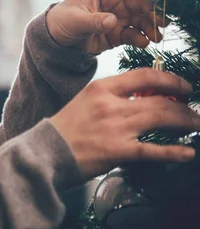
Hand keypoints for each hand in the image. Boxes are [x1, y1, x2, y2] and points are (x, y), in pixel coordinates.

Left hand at [46, 0, 165, 53]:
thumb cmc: (62, 21)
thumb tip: (112, 21)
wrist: (56, 40)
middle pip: (143, 2)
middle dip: (154, 11)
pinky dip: (141, 39)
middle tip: (163, 22)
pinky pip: (135, 34)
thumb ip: (94, 20)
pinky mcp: (118, 33)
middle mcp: (116, 1)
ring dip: (152, 27)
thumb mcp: (75, 20)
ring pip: (142, 19)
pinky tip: (143, 43)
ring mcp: (119, 17)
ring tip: (156, 37)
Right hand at [50, 68, 199, 178]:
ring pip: (161, 118)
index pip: (143, 76)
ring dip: (185, 122)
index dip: (169, 80)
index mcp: (100, 88)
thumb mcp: (84, 102)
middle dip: (184, 105)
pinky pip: (153, 150)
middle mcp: (110, 105)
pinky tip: (188, 153)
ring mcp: (115, 127)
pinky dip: (174, 151)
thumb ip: (110, 98)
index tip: (183, 86)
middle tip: (195, 111)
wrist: (45, 151)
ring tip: (197, 125)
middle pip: (159, 99)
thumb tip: (140, 100)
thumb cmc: (64, 129)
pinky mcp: (117, 150)